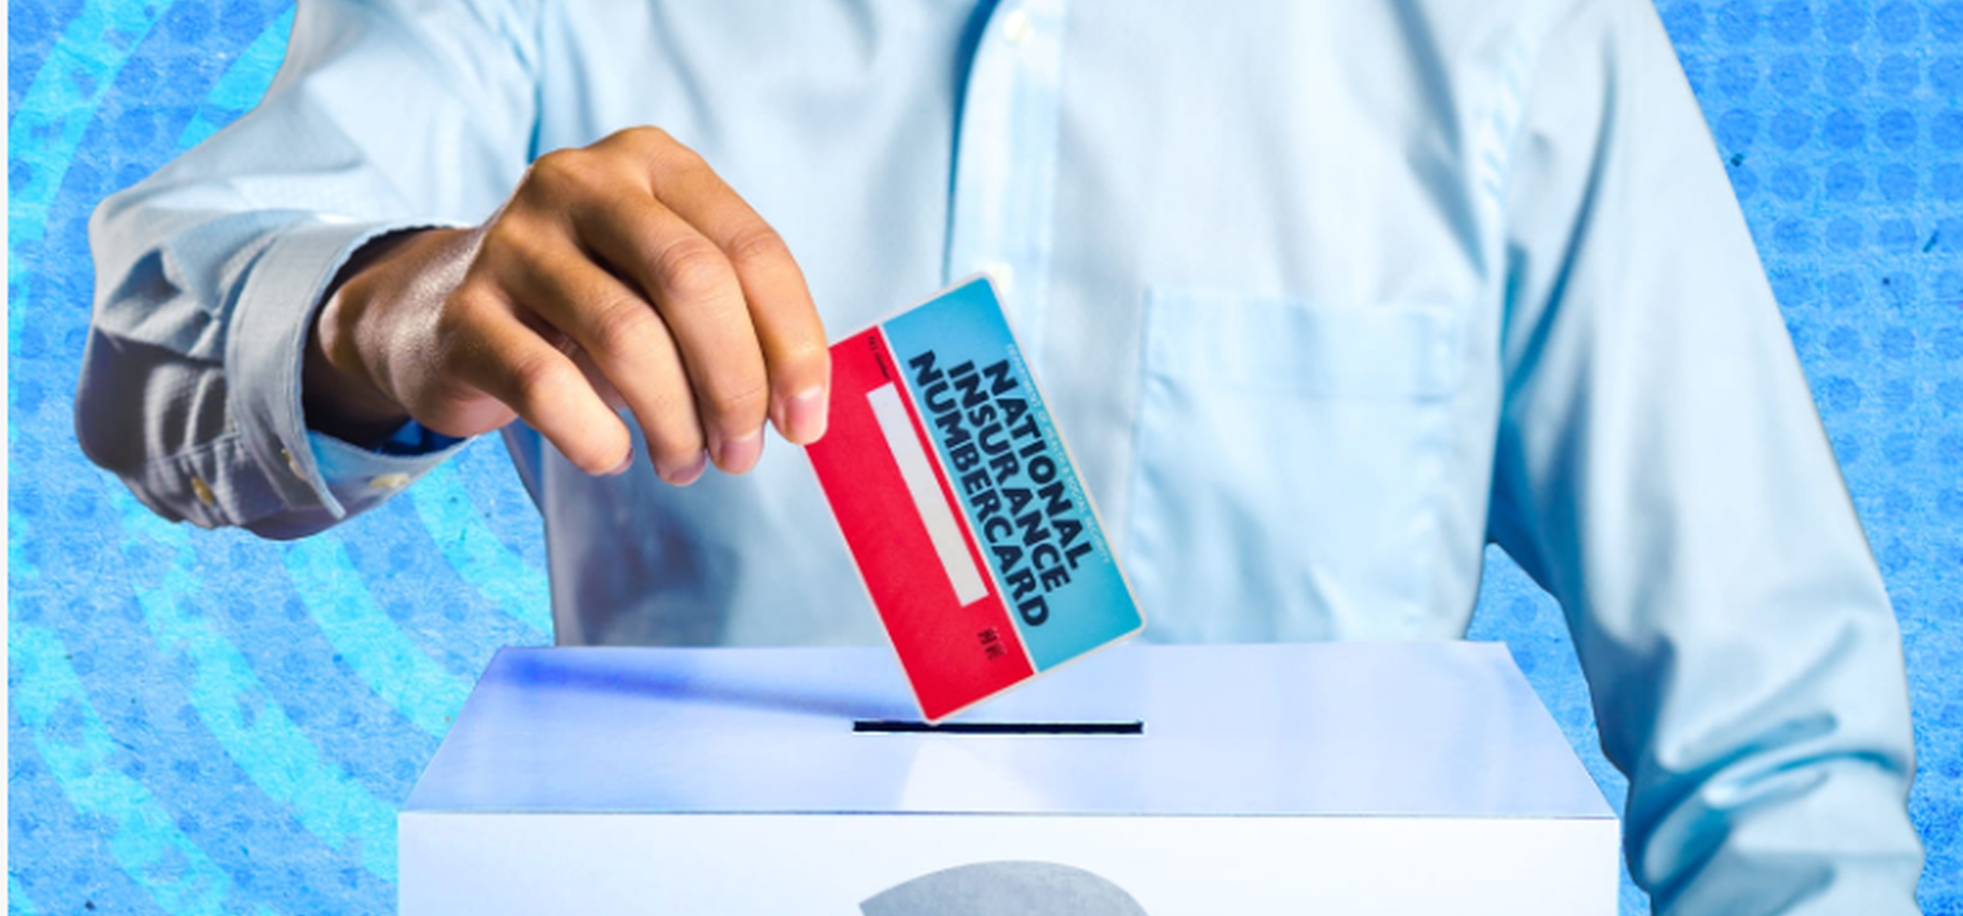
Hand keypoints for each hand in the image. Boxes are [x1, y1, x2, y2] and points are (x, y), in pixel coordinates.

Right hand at [303, 127, 829, 483]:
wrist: (435, 313)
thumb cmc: (584, 305)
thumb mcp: (662, 283)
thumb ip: (736, 319)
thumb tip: (801, 405)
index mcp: (653, 161)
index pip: (751, 248)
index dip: (793, 342)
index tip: (804, 421)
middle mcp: (581, 181)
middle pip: (693, 282)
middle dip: (735, 384)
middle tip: (742, 453)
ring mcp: (513, 241)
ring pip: (626, 336)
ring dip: (674, 422)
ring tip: (684, 463)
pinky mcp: (463, 311)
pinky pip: (548, 386)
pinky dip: (598, 437)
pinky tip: (612, 454)